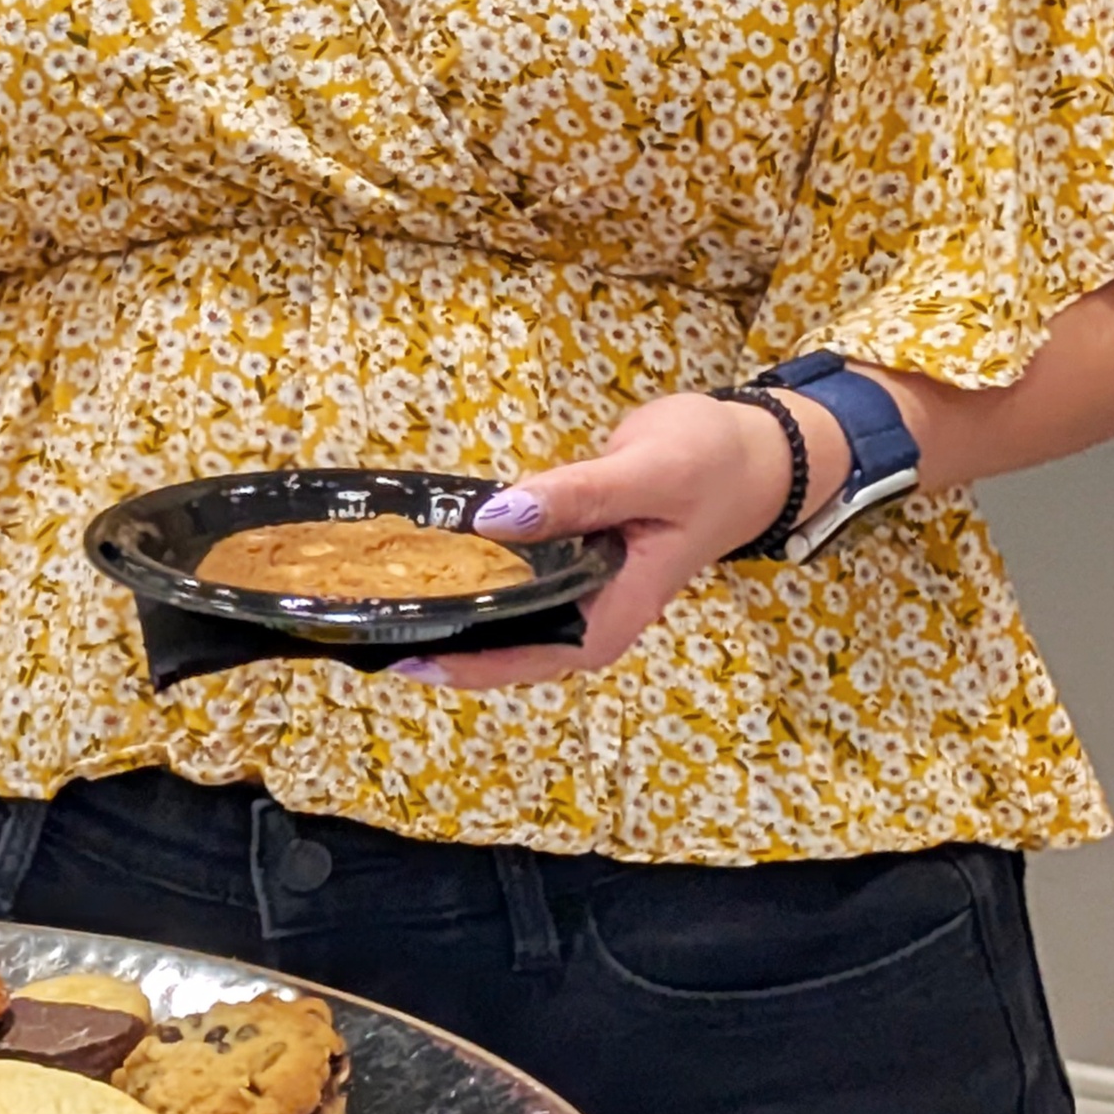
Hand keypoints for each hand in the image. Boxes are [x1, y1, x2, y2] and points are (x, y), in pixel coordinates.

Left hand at [390, 389, 825, 691]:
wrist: (750, 449)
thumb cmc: (710, 468)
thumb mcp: (648, 476)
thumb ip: (577, 497)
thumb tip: (495, 518)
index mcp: (610, 620)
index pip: (524, 659)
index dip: (462, 663)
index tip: (402, 653)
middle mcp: (585, 615)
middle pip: (500, 644)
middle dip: (437, 634)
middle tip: (362, 617)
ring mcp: (573, 586)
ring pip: (498, 608)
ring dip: (445, 600)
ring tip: (373, 589)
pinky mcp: (563, 554)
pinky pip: (506, 570)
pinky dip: (468, 563)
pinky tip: (419, 548)